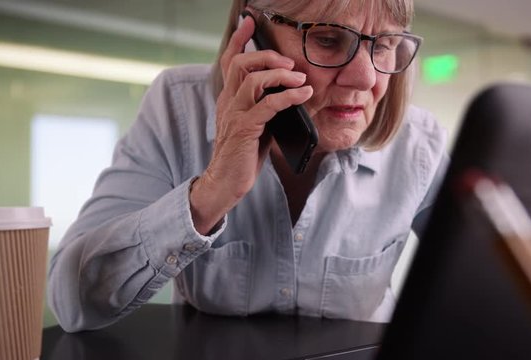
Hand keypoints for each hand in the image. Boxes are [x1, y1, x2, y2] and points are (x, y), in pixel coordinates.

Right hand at [190, 15, 312, 233]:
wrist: (226, 183)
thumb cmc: (242, 156)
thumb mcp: (256, 126)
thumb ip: (266, 108)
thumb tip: (291, 94)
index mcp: (229, 99)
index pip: (229, 61)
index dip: (239, 39)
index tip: (250, 22)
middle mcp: (228, 102)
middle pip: (241, 63)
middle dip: (268, 56)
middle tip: (290, 63)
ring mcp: (234, 114)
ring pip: (253, 79)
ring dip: (281, 75)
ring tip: (301, 79)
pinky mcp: (244, 129)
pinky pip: (268, 104)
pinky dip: (289, 96)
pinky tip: (304, 96)